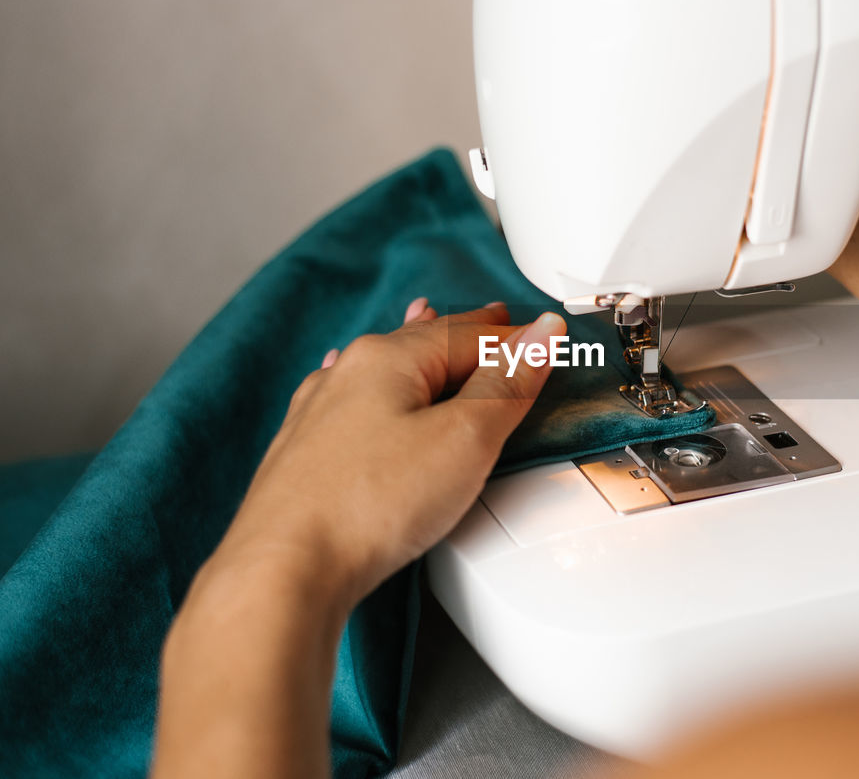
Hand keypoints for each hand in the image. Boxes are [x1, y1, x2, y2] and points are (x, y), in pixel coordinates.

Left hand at [206, 298, 564, 611]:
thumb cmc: (368, 505)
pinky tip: (354, 378)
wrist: (284, 569)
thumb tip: (540, 334)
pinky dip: (376, 385)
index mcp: (389, 359)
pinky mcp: (305, 455)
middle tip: (495, 320)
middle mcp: (347, 375)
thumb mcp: (465, 439)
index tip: (545, 335)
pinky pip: (351, 400)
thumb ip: (507, 383)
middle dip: (464, 332)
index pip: (472, 336)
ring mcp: (320, 414)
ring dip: (417, 351)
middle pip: (423, 342)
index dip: (516, 338)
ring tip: (429, 321)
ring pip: (382, 369)